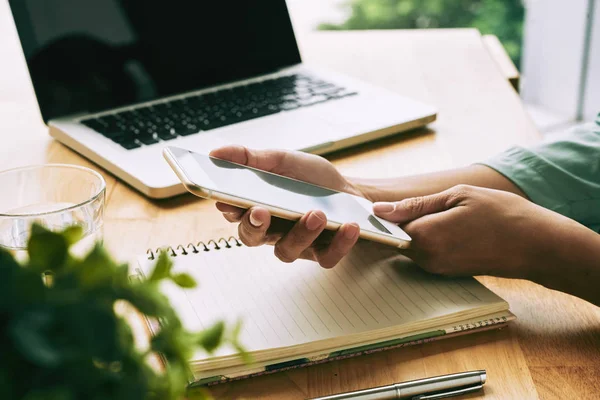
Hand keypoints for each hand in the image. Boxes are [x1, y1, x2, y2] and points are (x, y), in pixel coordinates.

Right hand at [209, 146, 361, 266]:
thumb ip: (250, 158)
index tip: (228, 201)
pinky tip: (348, 226)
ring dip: (301, 233)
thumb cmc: (310, 178)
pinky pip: (326, 258)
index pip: (233, 214)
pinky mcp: (323, 253)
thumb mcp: (281, 160)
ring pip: (287, 251)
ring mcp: (296, 244)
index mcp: (257, 207)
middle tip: (261, 211)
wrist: (348, 190)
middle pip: (251, 238)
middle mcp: (272, 230)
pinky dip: (338, 244)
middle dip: (253, 226)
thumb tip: (215, 152)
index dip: (229, 210)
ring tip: (318, 214)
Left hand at [373, 184, 565, 278]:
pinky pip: (426, 252)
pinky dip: (429, 239)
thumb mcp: (457, 196)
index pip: (387, 225)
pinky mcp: (447, 272)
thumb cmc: (500, 213)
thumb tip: (380, 209)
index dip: (383, 211)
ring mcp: (437, 268)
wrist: (536, 244)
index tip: (376, 201)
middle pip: (397, 237)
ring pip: (411, 244)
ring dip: (415, 229)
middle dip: (398, 221)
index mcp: (425, 237)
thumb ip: (415, 205)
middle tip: (414, 202)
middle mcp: (427, 258)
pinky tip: (448, 225)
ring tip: (436, 212)